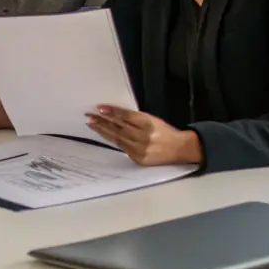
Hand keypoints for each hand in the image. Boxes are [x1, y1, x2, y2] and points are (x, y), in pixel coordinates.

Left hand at [85, 106, 203, 166]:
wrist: (179, 149)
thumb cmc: (164, 131)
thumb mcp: (152, 119)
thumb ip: (135, 118)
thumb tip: (114, 114)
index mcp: (148, 124)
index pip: (126, 116)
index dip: (113, 112)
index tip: (100, 108)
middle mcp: (143, 137)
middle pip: (119, 128)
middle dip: (102, 121)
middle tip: (89, 115)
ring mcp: (140, 150)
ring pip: (118, 139)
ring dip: (103, 131)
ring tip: (92, 124)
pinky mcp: (138, 159)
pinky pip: (122, 148)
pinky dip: (112, 140)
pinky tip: (104, 134)